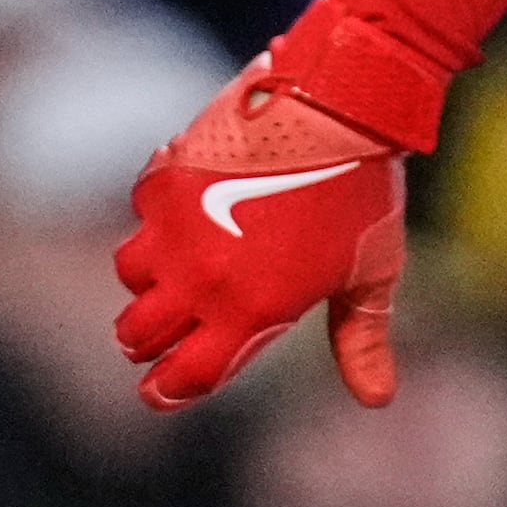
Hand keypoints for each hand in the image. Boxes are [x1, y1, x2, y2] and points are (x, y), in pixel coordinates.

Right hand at [115, 58, 406, 409]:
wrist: (341, 107)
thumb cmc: (365, 193)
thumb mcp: (374, 272)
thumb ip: (362, 339)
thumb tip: (376, 399)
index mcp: (250, 313)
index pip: (183, 379)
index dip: (167, 391)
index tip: (162, 389)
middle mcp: (201, 282)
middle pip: (136, 334)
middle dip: (148, 338)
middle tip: (170, 327)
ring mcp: (175, 233)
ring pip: (130, 276)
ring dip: (150, 277)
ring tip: (186, 263)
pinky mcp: (162, 185)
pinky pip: (142, 216)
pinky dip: (160, 215)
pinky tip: (199, 200)